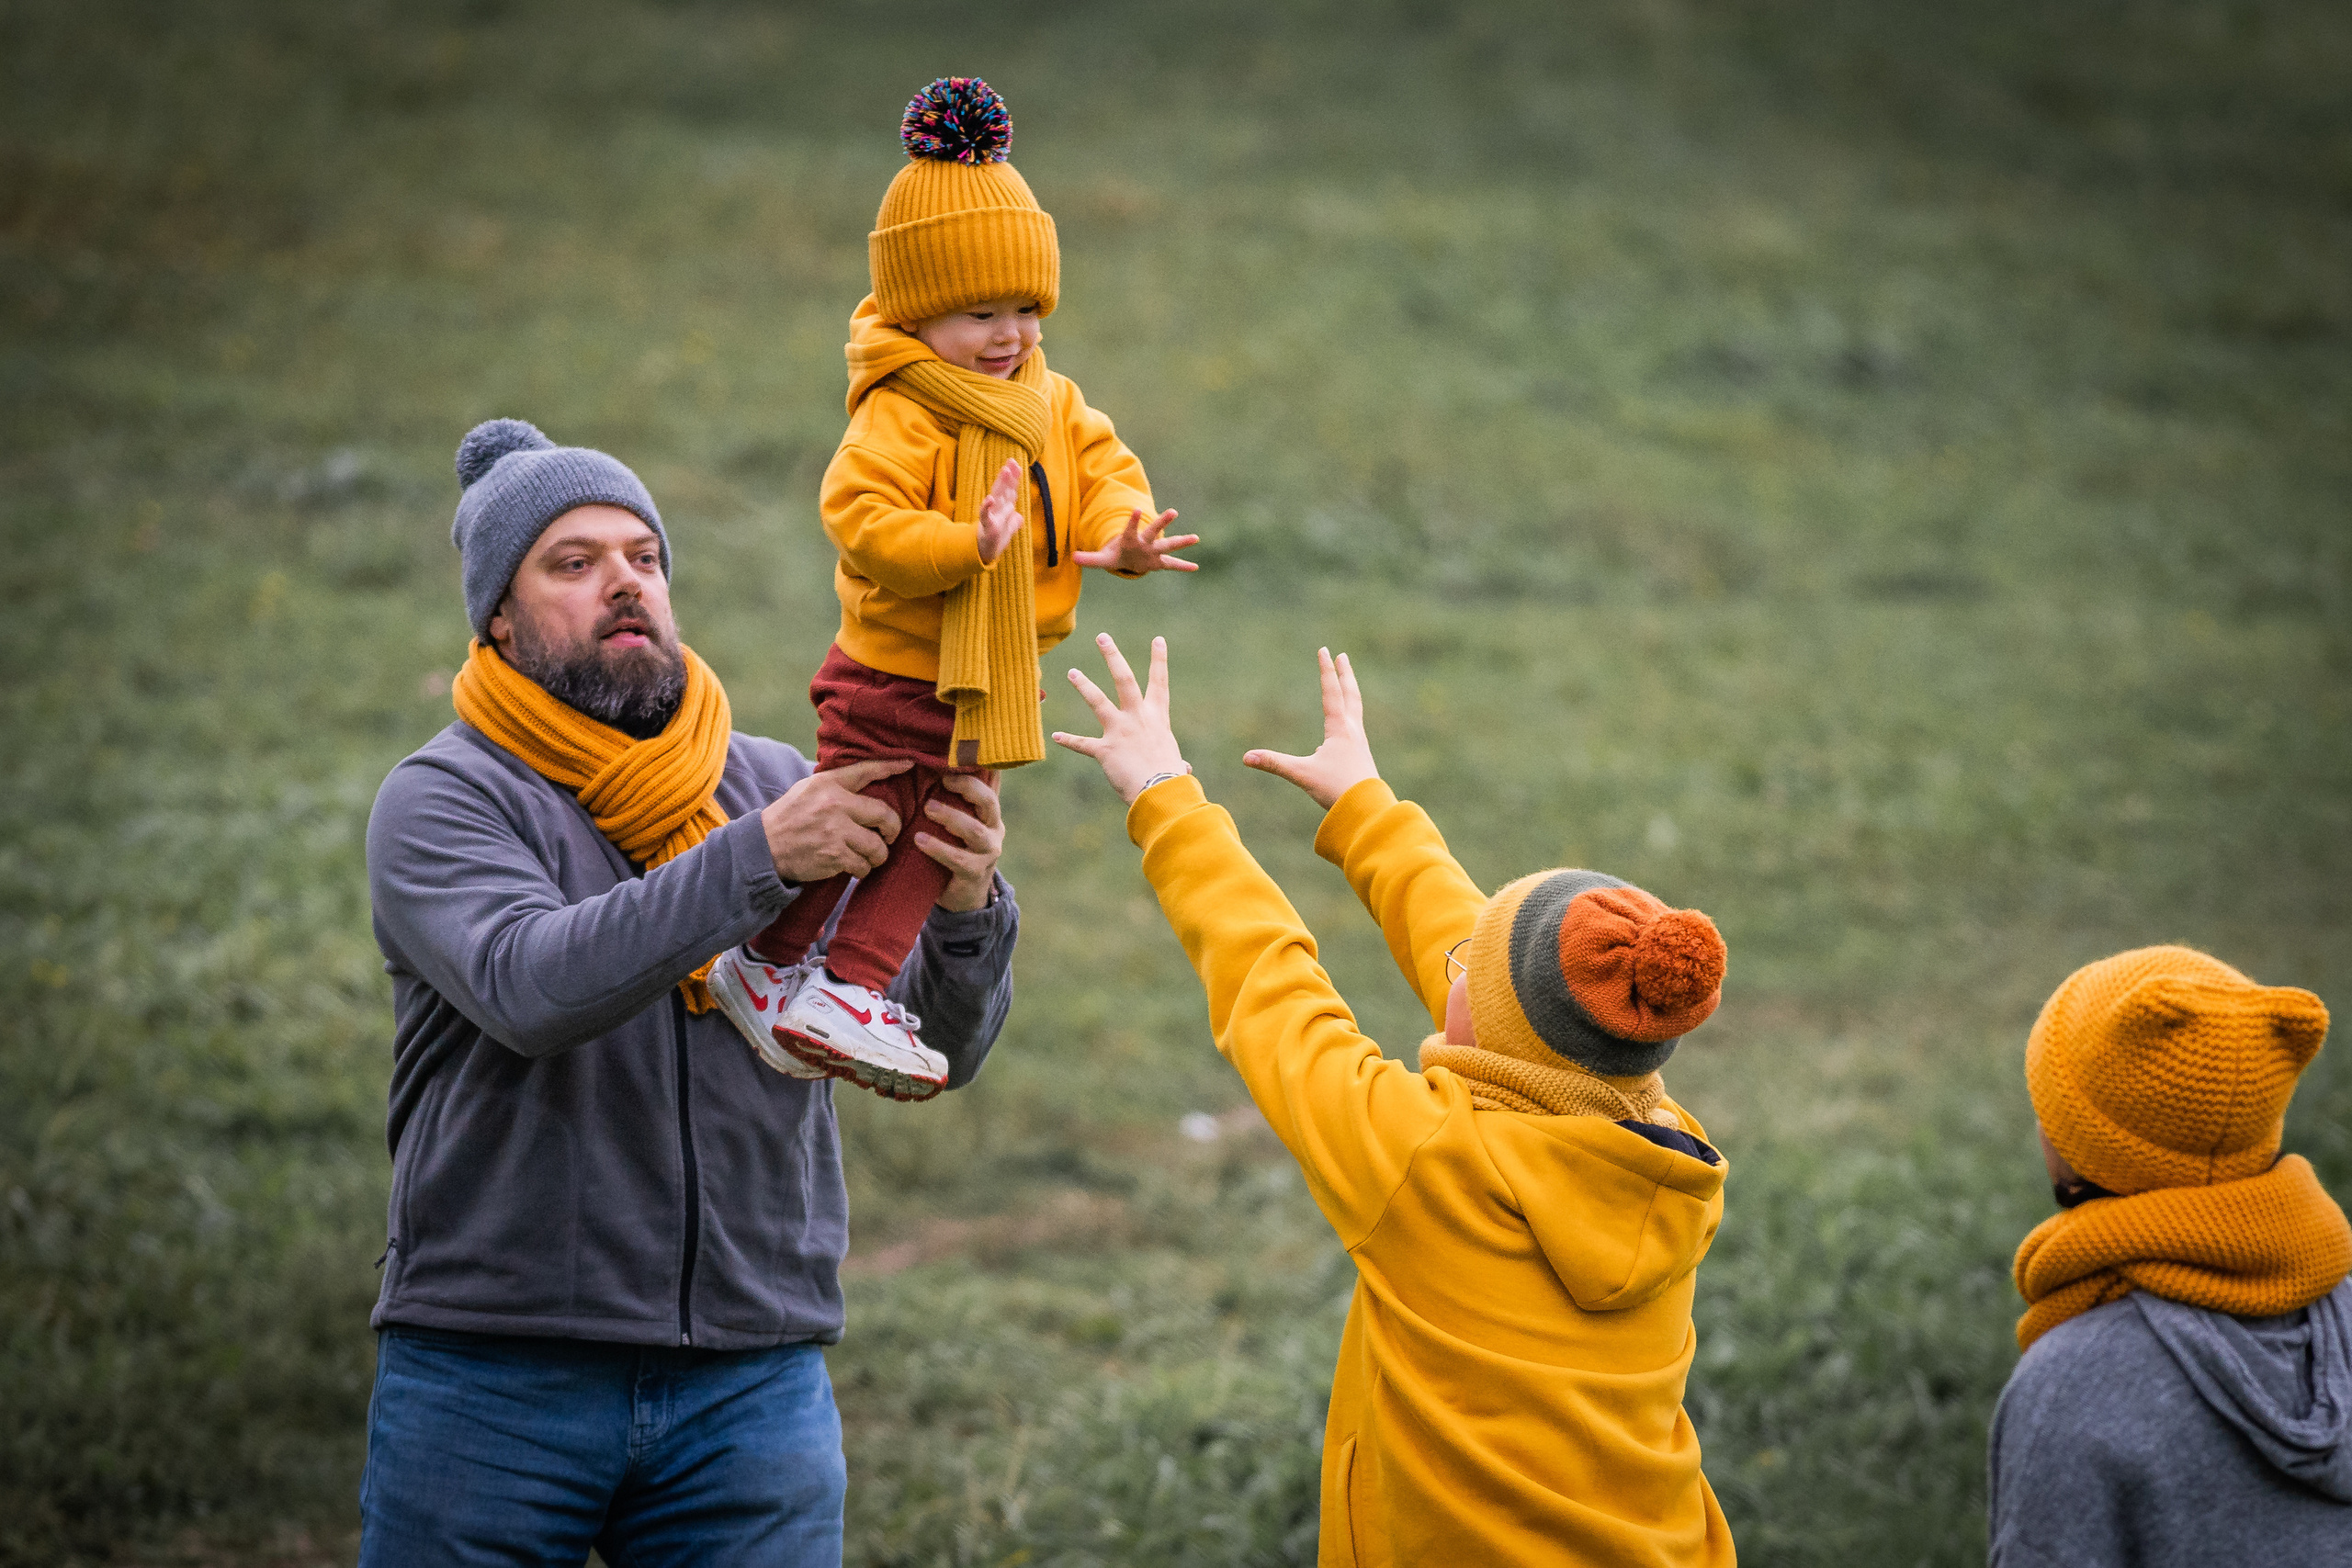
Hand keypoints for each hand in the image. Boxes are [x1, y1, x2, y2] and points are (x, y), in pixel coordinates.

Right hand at [760, 759, 909, 882]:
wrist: (763, 847)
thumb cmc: (790, 817)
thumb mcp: (809, 790)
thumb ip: (837, 785)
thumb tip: (870, 778)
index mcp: (828, 784)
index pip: (866, 770)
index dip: (892, 766)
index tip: (910, 764)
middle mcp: (834, 805)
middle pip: (885, 815)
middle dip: (893, 830)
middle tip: (889, 836)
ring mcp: (835, 832)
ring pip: (878, 846)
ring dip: (877, 855)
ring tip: (868, 855)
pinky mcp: (834, 856)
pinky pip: (863, 866)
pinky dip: (862, 869)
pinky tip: (852, 866)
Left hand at [915, 773, 1004, 912]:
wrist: (964, 895)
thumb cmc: (958, 850)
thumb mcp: (961, 824)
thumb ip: (959, 801)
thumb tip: (946, 765)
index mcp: (991, 815)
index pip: (989, 787)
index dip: (972, 774)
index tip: (949, 766)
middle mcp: (994, 831)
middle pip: (989, 803)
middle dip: (967, 789)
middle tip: (942, 782)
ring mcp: (987, 854)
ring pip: (975, 831)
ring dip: (951, 817)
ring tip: (927, 809)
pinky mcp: (975, 873)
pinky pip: (959, 859)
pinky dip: (938, 848)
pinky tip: (920, 840)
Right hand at [977, 458, 1022, 564]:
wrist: (984, 555)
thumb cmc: (994, 542)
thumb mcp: (1007, 531)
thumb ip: (1013, 522)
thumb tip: (1018, 516)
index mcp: (1003, 509)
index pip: (1009, 490)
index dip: (1014, 478)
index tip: (1017, 464)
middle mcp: (997, 509)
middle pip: (1003, 489)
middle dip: (1008, 476)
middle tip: (1012, 461)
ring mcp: (992, 516)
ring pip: (997, 497)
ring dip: (1001, 484)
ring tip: (1005, 471)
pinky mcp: (987, 526)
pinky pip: (985, 515)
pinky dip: (987, 507)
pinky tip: (990, 499)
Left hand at [1051, 632, 1189, 802]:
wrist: (1161, 792)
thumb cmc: (1172, 780)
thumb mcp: (1174, 764)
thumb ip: (1176, 762)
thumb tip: (1183, 770)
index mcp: (1157, 719)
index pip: (1159, 683)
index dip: (1159, 660)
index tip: (1157, 639)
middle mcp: (1138, 718)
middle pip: (1124, 679)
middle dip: (1112, 656)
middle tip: (1102, 637)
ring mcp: (1120, 731)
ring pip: (1098, 701)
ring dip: (1084, 685)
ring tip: (1072, 671)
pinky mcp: (1105, 750)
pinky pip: (1083, 744)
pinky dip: (1069, 741)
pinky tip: (1056, 736)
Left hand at [1074, 507, 1199, 575]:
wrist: (1127, 557)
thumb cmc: (1115, 554)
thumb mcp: (1102, 559)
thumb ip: (1089, 558)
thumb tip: (1073, 558)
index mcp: (1129, 540)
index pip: (1129, 529)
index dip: (1132, 520)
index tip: (1136, 509)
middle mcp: (1144, 543)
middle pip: (1154, 531)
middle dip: (1162, 523)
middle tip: (1173, 511)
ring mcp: (1153, 551)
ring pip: (1167, 544)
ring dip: (1181, 542)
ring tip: (1196, 538)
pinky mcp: (1159, 561)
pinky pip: (1172, 564)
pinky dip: (1182, 566)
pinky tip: (1195, 568)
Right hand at [1242, 647, 1379, 809]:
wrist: (1368, 809)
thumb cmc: (1337, 789)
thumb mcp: (1302, 775)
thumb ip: (1274, 763)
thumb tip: (1246, 757)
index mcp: (1339, 729)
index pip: (1331, 692)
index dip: (1326, 670)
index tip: (1325, 650)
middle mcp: (1352, 731)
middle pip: (1350, 695)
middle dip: (1345, 674)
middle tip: (1343, 656)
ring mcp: (1359, 743)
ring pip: (1356, 710)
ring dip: (1350, 692)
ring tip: (1347, 684)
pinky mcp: (1361, 756)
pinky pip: (1355, 728)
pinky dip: (1351, 716)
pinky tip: (1345, 727)